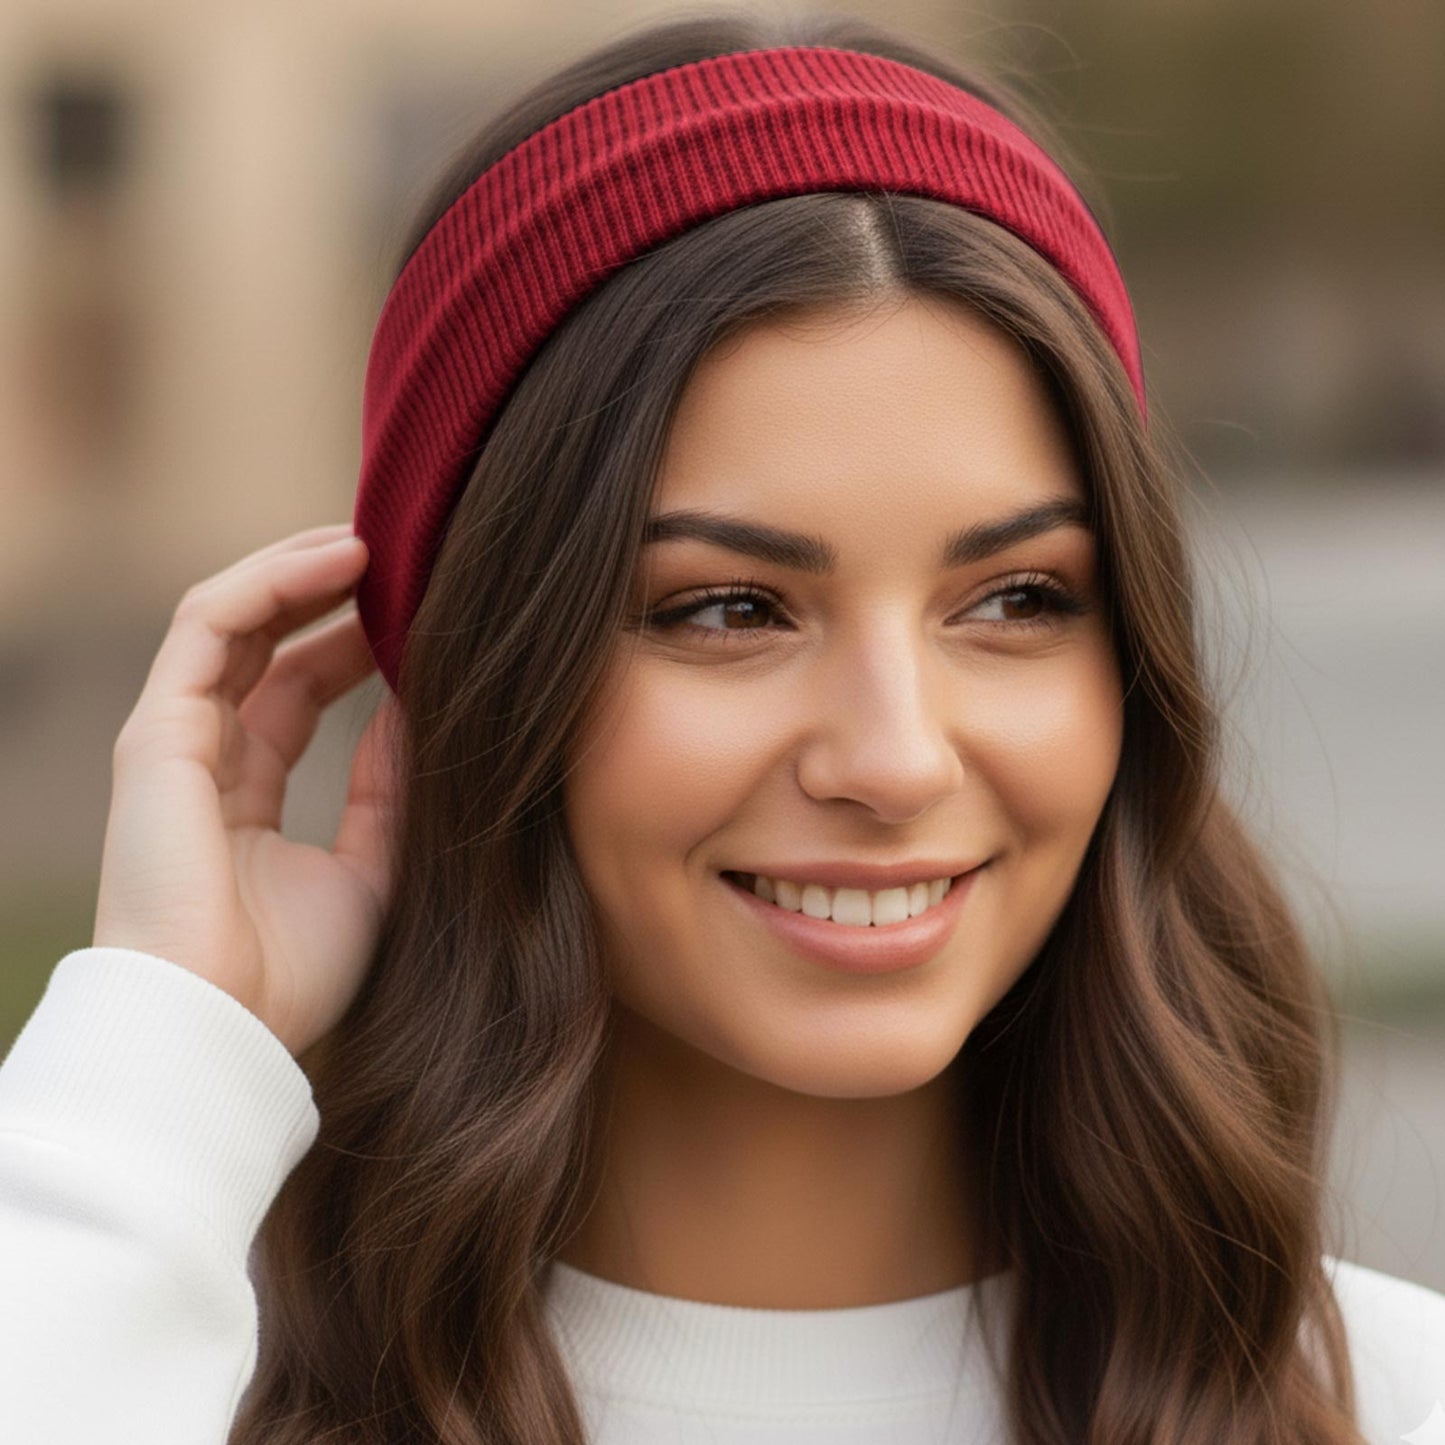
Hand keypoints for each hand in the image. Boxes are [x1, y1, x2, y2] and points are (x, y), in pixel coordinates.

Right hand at [93, 523, 400, 1057]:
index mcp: (248, 795)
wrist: (226, 1027)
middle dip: (329, 591)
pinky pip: (211, 624)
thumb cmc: (295, 975)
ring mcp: (174, 740)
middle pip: (266, 643)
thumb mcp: (374, 870)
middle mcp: (206, 759)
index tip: (421, 610)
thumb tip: (423, 711)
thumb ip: (391, 791)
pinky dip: (272, 581)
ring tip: (376, 539)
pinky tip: (339, 559)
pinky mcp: (158, 731)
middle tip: (402, 554)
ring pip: (235, 617)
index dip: (355, 642)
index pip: (299, 690)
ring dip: (302, 569)